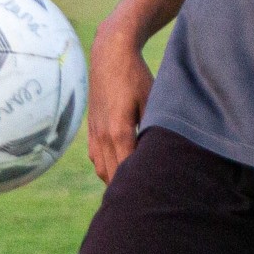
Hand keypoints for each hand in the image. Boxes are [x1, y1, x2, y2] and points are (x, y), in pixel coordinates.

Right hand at [85, 22, 153, 182]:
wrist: (110, 54)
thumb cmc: (135, 76)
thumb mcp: (151, 100)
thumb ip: (153, 128)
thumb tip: (162, 151)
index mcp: (120, 131)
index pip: (126, 171)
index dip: (137, 186)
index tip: (150, 196)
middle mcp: (103, 135)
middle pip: (112, 175)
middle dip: (126, 188)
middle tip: (144, 199)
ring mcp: (94, 132)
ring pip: (101, 168)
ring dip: (114, 178)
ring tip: (133, 186)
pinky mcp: (91, 126)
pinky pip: (95, 156)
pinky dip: (106, 166)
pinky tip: (119, 165)